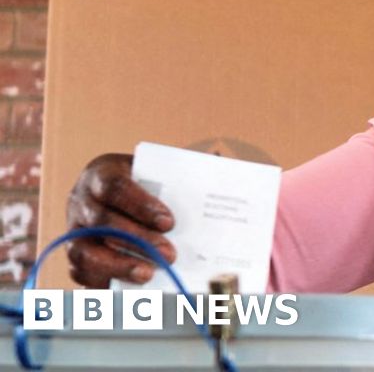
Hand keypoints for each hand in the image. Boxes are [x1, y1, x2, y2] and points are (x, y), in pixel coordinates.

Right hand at [66, 153, 176, 287]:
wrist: (116, 191)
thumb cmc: (145, 183)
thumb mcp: (156, 172)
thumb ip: (179, 183)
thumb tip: (216, 194)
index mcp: (101, 173)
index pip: (115, 187)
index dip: (140, 205)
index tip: (168, 222)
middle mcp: (80, 201)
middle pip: (102, 222)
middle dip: (137, 240)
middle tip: (169, 255)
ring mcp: (73, 229)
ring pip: (84, 251)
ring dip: (118, 266)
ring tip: (148, 274)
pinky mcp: (74, 254)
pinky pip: (80, 272)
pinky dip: (103, 281)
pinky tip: (130, 286)